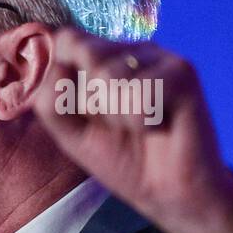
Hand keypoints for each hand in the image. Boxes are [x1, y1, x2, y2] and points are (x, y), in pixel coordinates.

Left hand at [31, 26, 232, 232]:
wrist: (167, 192)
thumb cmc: (121, 159)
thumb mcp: (70, 132)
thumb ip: (51, 100)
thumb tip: (54, 66)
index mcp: (101, 60)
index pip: (65, 41)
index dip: (62, 78)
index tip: (82, 112)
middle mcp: (129, 51)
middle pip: (82, 49)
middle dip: (87, 98)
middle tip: (115, 122)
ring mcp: (157, 57)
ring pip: (108, 71)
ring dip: (115, 113)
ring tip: (138, 126)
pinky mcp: (182, 72)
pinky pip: (139, 89)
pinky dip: (140, 119)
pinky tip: (158, 126)